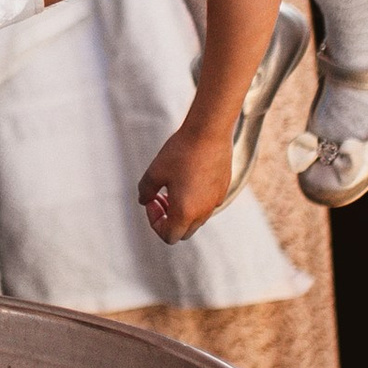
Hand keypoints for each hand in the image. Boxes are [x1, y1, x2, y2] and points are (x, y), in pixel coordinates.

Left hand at [137, 117, 233, 244]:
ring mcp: (215, 201)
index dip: (154, 223)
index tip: (151, 201)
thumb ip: (145, 191)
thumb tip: (144, 201)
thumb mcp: (154, 172)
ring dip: (182, 211)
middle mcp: (203, 212)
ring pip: (196, 219)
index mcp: (185, 212)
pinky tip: (188, 178)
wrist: (209, 132)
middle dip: (168, 219)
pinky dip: (195, 201)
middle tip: (160, 198)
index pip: (168, 236)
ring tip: (172, 188)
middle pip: (183, 231)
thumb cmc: (181, 152)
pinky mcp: (223, 190)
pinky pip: (207, 205)